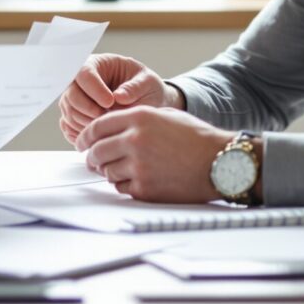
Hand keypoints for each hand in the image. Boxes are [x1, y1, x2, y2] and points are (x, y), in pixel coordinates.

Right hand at [58, 54, 173, 144]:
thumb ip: (135, 87)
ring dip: (87, 123)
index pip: (84, 73)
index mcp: (97, 64)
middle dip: (88, 109)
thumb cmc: (146, 88)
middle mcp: (80, 81)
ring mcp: (75, 100)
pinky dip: (83, 133)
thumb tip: (119, 96)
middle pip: (71, 94)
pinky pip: (69, 127)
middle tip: (109, 117)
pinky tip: (101, 134)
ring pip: (69, 112)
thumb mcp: (148, 82)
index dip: (94, 89)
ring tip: (109, 126)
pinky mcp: (74, 117)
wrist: (146, 104)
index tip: (110, 102)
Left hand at [75, 106, 229, 203]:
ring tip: (123, 169)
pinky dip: (124, 185)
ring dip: (110, 171)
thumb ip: (135, 119)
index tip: (82, 143)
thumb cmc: (196, 139)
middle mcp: (135, 140)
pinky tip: (137, 179)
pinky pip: (121, 188)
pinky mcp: (145, 188)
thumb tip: (109, 130)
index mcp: (139, 118)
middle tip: (93, 160)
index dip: (85, 137)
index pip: (97, 127)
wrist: (221, 162)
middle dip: (92, 157)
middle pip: (96, 151)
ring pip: (107, 171)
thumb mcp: (165, 115)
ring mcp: (139, 166)